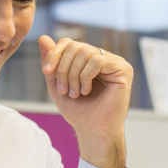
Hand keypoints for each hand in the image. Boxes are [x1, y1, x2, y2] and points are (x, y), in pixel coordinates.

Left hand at [39, 36, 132, 167]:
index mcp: (87, 60)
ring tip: (75, 93)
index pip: (68, 43)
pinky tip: (86, 91)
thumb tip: (43, 37)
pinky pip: (97, 60)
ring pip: (85, 52)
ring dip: (74, 75)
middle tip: (64, 90)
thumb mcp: (57, 84)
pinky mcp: (123, 69)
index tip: (46, 71)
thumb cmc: (78, 111)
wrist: (92, 130)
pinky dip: (86, 76)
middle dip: (63, 68)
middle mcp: (102, 57)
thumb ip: (51, 62)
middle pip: (75, 46)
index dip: (54, 54)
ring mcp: (114, 62)